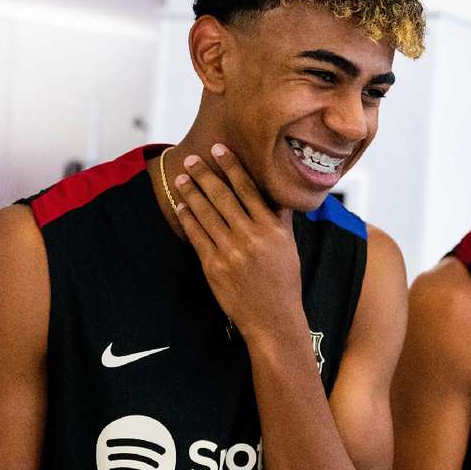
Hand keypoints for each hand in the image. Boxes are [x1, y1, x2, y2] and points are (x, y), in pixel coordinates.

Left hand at [173, 143, 303, 340]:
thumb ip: (280, 218)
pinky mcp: (214, 266)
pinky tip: (181, 206)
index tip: (219, 149)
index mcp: (272, 228)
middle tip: (192, 158)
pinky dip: (188, 218)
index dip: (231, 166)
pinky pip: (197, 236)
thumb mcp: (289, 246)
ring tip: (182, 177)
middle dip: (205, 174)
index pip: (248, 188)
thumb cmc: (284, 283)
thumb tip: (276, 192)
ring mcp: (231, 252)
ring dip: (191, 192)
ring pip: (206, 213)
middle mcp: (252, 236)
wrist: (273, 319)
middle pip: (223, 196)